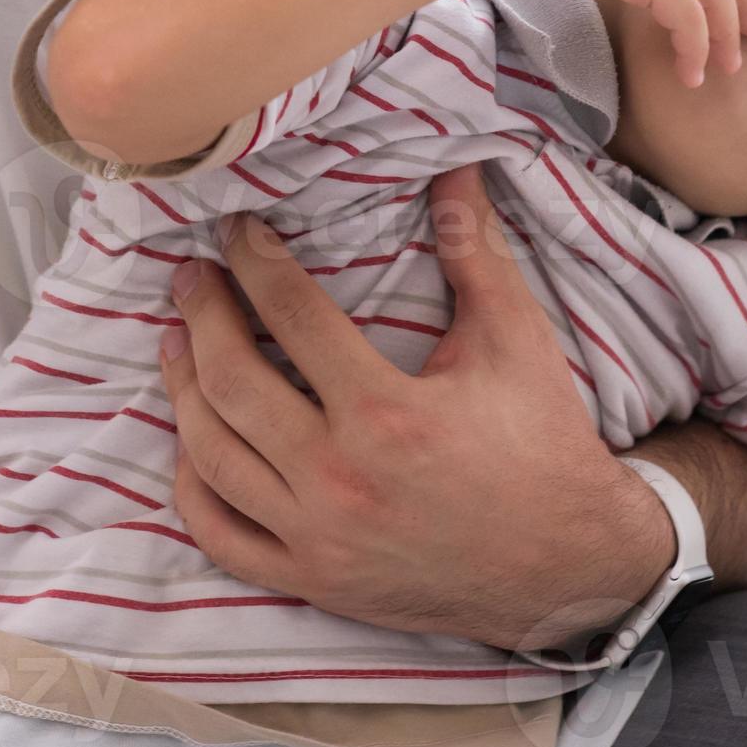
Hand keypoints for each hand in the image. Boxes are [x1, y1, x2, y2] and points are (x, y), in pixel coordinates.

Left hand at [155, 167, 672, 650]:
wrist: (571, 569)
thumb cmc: (543, 445)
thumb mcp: (515, 340)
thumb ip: (474, 249)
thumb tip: (455, 166)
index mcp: (389, 414)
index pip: (292, 316)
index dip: (255, 262)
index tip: (236, 231)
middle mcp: (341, 481)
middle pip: (234, 383)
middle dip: (201, 316)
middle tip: (189, 275)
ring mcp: (319, 539)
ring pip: (213, 458)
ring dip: (182, 391)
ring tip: (175, 341)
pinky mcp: (312, 580)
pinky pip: (221, 537)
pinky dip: (192, 486)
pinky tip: (190, 441)